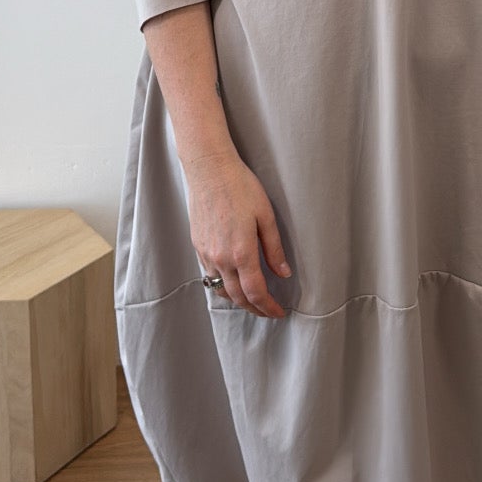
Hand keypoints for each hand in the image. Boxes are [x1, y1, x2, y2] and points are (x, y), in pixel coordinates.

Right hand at [187, 148, 291, 317]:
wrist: (209, 169)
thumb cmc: (240, 187)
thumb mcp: (265, 216)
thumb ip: (274, 248)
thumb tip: (284, 273)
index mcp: (241, 252)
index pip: (256, 292)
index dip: (268, 307)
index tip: (279, 312)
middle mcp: (221, 258)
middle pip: (238, 297)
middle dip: (255, 309)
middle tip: (269, 312)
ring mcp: (206, 254)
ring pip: (221, 290)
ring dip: (238, 301)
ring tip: (253, 302)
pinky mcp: (198, 246)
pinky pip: (210, 276)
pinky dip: (223, 287)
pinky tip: (233, 283)